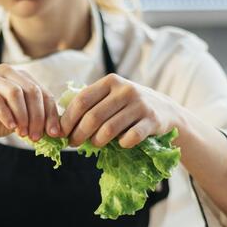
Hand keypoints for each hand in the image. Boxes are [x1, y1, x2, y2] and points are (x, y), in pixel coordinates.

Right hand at [0, 63, 61, 141]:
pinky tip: (10, 127)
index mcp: (20, 77)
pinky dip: (6, 115)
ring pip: (15, 93)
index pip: (43, 93)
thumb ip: (36, 120)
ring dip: (23, 116)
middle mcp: (7, 72)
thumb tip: (58, 130)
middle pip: (31, 91)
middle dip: (38, 116)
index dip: (51, 114)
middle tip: (36, 136)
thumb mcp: (20, 121)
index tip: (54, 133)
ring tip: (23, 133)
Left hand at [60, 73, 183, 147]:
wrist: (166, 110)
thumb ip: (90, 104)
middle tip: (72, 144)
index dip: (67, 119)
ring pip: (108, 130)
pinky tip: (120, 144)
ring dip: (96, 142)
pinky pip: (129, 138)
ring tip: (94, 144)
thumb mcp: (111, 96)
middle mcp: (125, 90)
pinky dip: (121, 144)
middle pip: (93, 117)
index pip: (82, 100)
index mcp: (111, 82)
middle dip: (78, 134)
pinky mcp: (152, 120)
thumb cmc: (129, 107)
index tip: (60, 133)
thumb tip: (60, 124)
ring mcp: (140, 105)